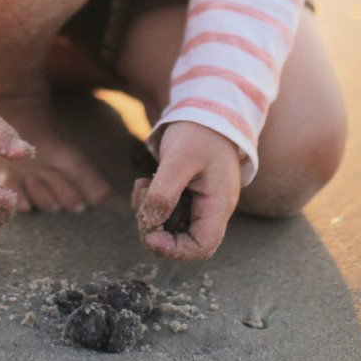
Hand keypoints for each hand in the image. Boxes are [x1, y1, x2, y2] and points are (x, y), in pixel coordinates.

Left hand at [132, 121, 241, 260]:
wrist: (207, 110)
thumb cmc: (199, 132)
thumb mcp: (180, 158)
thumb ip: (165, 191)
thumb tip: (151, 221)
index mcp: (218, 205)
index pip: (202, 247)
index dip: (174, 249)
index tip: (150, 234)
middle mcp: (210, 210)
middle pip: (182, 241)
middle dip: (154, 229)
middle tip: (142, 203)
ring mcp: (197, 204)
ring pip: (168, 227)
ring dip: (148, 214)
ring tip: (144, 186)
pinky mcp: (185, 196)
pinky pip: (163, 212)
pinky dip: (149, 203)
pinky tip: (146, 182)